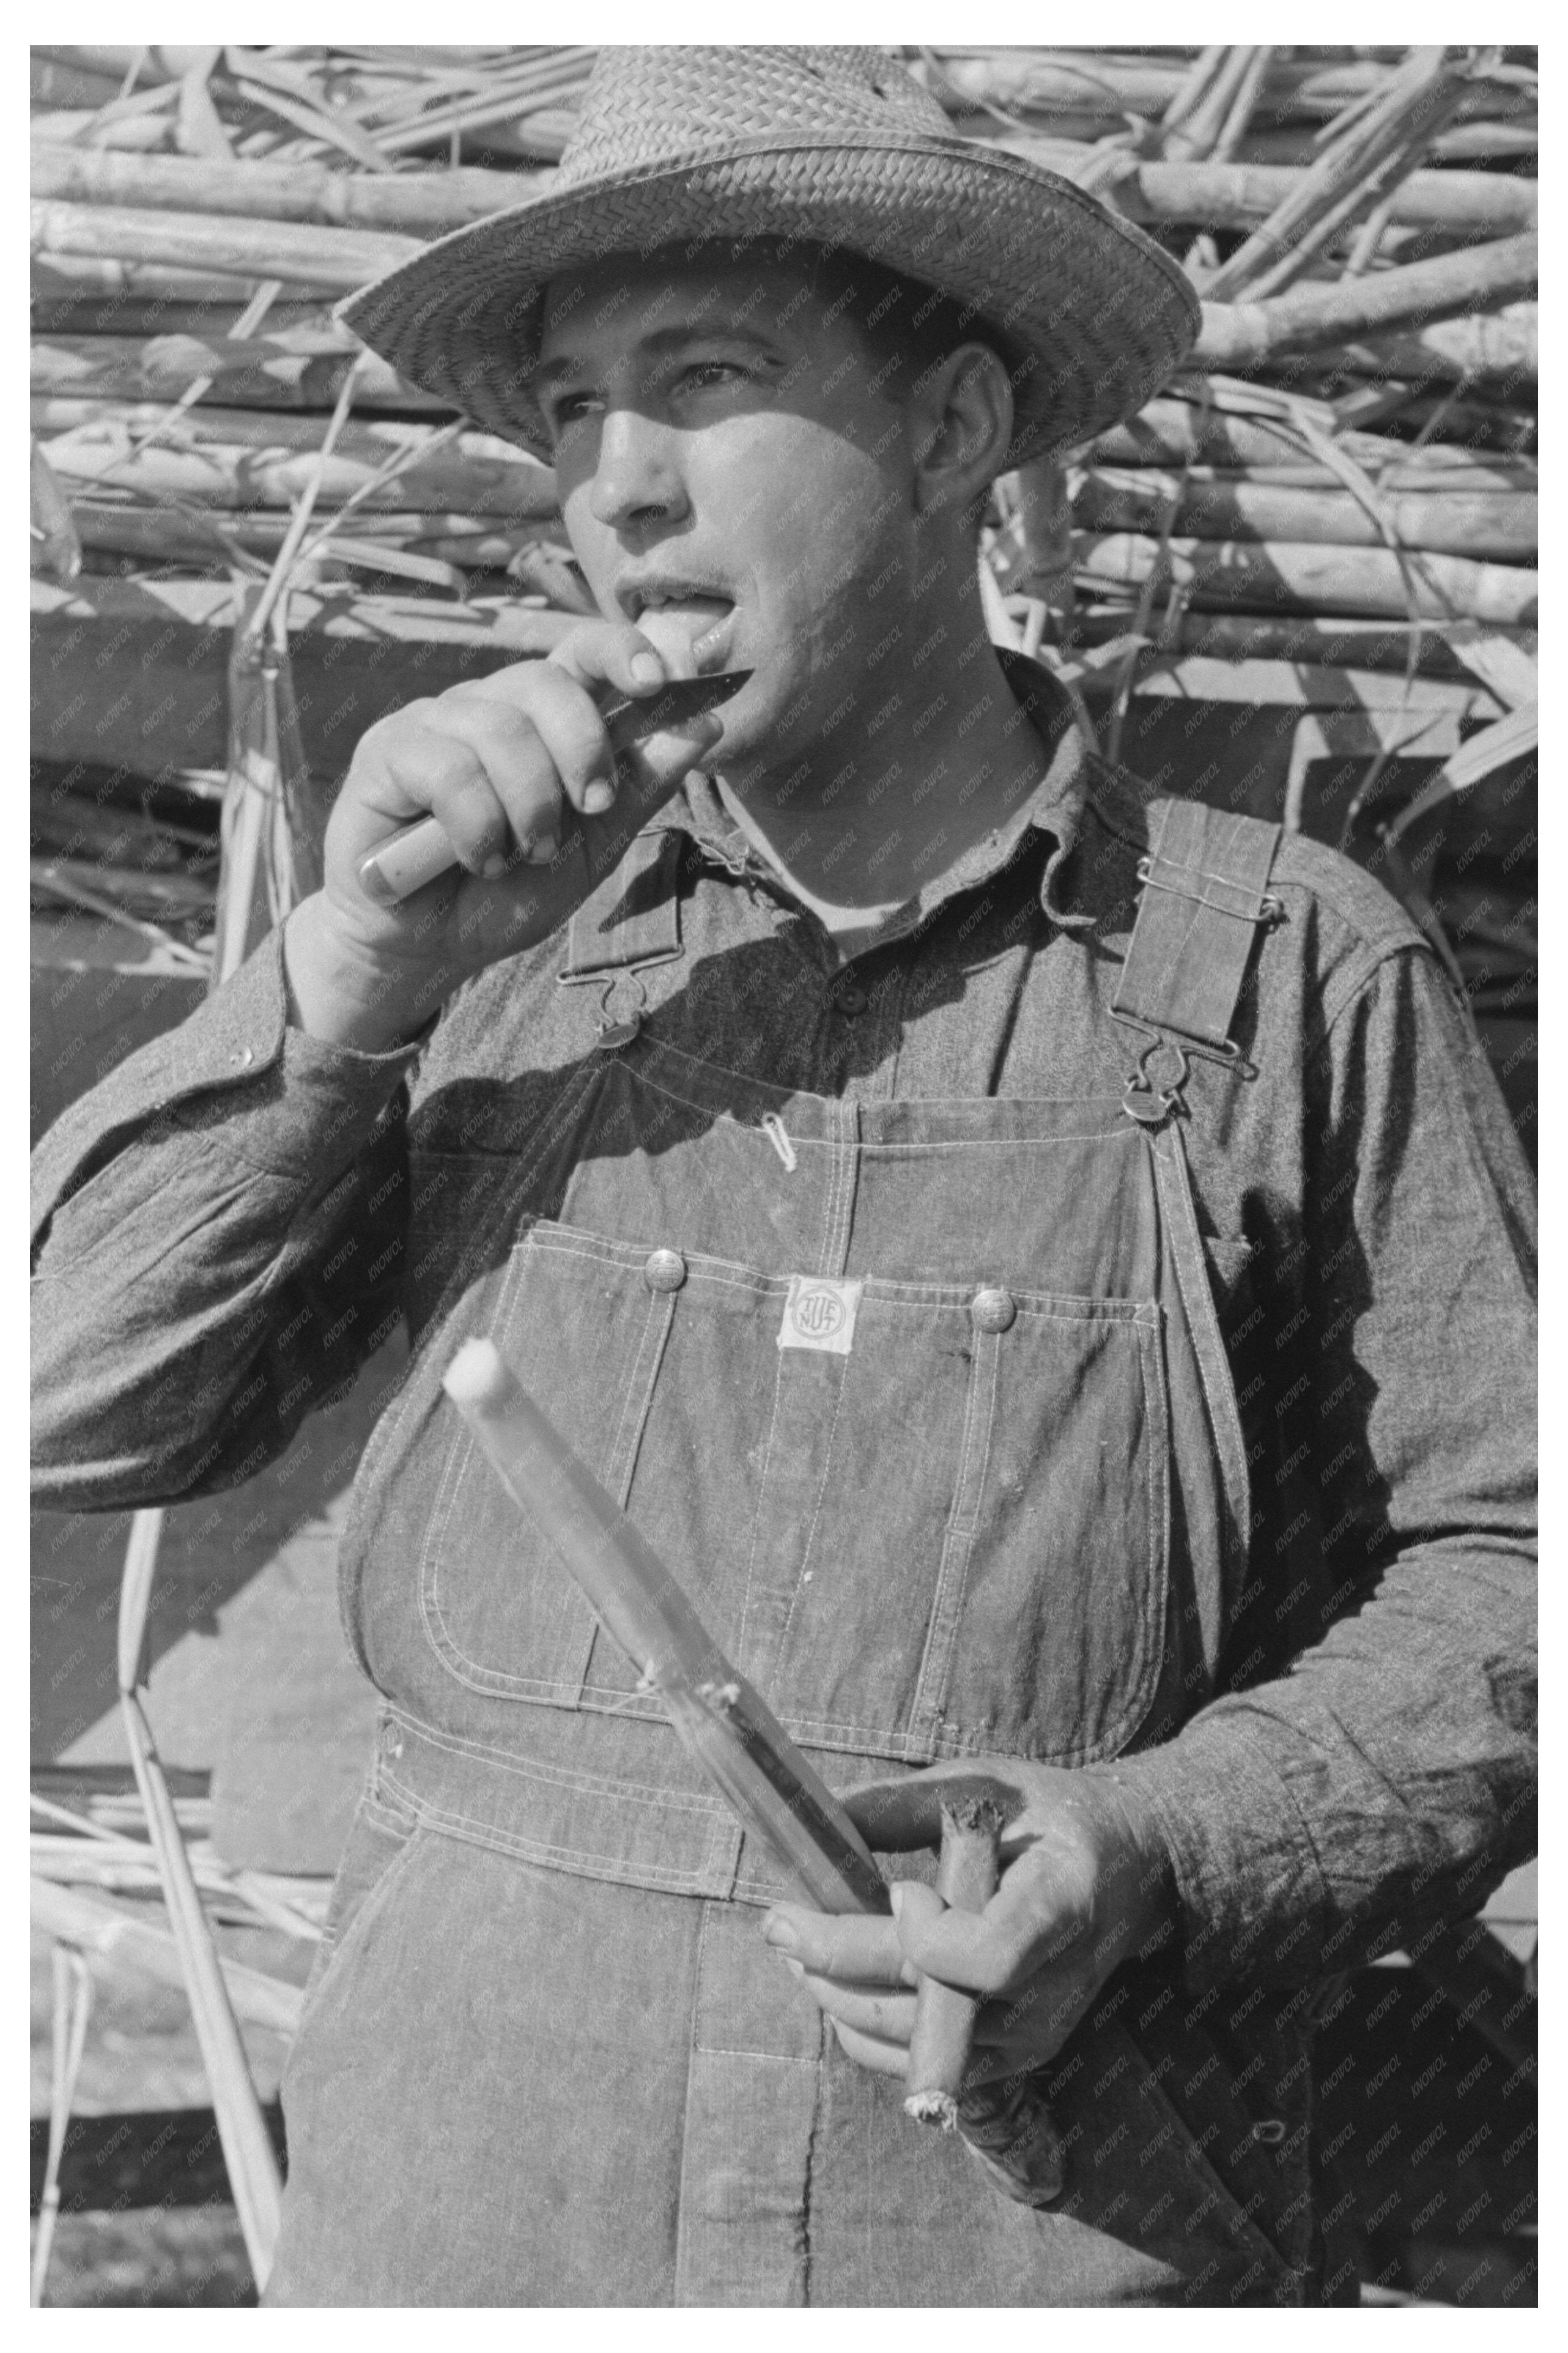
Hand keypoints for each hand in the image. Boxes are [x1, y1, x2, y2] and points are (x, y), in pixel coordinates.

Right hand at [282, 616, 727, 1049]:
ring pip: (500, 731)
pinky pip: (449, 769)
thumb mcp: (591, 851)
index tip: (658, 683)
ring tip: (520, 857)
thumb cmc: (502, 895)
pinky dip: (477, 828)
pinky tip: (477, 860)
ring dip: (528, 808)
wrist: (425, 949)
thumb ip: (641, 790)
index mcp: (540, 720)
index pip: (583, 652)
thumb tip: (704, 726)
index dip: (622, 652)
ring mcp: (433, 722)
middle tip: (588, 811)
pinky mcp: (386, 751)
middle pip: (546, 682)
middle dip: (582, 750)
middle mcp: (486, 706)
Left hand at [760, 1759, 1176, 2087]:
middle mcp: (1054, 1987)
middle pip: (930, 2000)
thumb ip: (899, 1805)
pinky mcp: (1015, 2057)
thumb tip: (809, 1813)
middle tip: (777, 1922)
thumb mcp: (985, 1784)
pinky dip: (864, 2029)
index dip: (927, 1936)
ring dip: (839, 1997)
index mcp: (1062, 1904)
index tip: (899, 1889)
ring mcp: (1034, 2034)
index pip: (989, 1956)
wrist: (1125, 1870)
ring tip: (794, 1948)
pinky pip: (922, 2063)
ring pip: (913, 2043)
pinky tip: (832, 1981)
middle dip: (838, 1961)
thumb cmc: (1046, 1815)